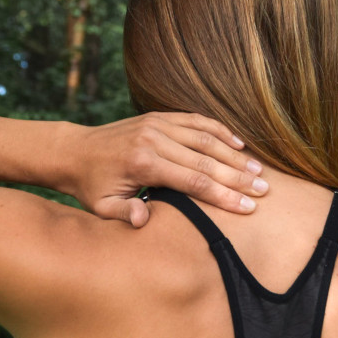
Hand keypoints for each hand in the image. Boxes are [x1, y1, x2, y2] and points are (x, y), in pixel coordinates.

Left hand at [71, 112, 267, 227]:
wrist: (74, 151)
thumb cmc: (91, 186)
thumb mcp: (101, 207)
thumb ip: (125, 214)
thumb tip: (145, 220)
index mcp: (143, 164)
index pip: (193, 181)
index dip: (222, 195)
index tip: (247, 207)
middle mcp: (153, 139)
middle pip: (205, 159)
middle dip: (237, 176)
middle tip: (264, 189)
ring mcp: (156, 124)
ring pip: (204, 137)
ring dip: (234, 154)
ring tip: (258, 170)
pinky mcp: (158, 117)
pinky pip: (194, 121)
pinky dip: (218, 130)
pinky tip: (238, 143)